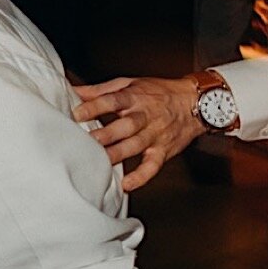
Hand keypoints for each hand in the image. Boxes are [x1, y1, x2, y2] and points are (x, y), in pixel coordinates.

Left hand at [71, 75, 202, 190]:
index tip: (76, 113)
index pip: (113, 101)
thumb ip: (99, 90)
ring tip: (100, 161)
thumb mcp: (128, 84)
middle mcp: (145, 116)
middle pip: (126, 126)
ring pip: (136, 146)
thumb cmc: (157, 92)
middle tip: (88, 140)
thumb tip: (72, 91)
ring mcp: (155, 135)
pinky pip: (153, 165)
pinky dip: (141, 176)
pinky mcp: (164, 151)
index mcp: (134, 97)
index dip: (95, 107)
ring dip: (118, 154)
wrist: (195, 103)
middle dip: (107, 134)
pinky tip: (127, 184)